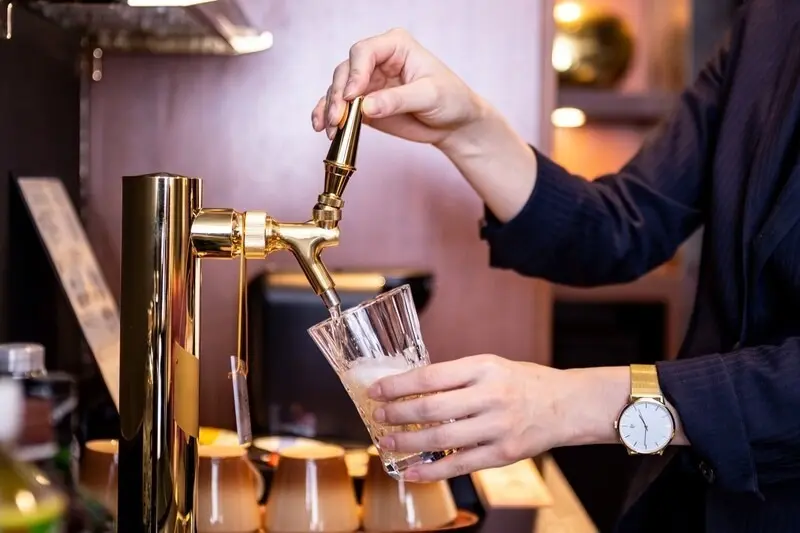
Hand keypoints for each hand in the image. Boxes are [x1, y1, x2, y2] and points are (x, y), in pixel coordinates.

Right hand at [311, 28, 485, 146]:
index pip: (364, 51)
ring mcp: (368, 82)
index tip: (352, 96)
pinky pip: (339, 107)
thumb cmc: (450, 99)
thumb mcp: (429, 96)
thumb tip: (365, 106)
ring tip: (331, 130)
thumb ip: (396, 100)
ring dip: (330, 109)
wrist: (454, 123)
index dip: (355, 73)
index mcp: (395, 46)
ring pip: (338, 89)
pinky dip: (327, 116)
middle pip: (346, 71)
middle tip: (338, 118)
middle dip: (338, 95)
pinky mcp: (363, 104)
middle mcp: (377, 60)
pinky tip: (321, 128)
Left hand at [367, 354, 619, 481]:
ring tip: (386, 442)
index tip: (377, 390)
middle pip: (432, 408)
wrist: (567, 405)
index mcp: (483, 368)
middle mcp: (490, 396)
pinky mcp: (502, 454)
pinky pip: (460, 465)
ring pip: (441, 439)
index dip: (399, 385)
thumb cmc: (523, 383)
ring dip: (407, 443)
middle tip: (378, 416)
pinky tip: (411, 471)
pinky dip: (432, 471)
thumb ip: (456, 377)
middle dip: (398, 414)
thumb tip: (411, 389)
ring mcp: (497, 427)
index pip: (431, 376)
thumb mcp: (491, 366)